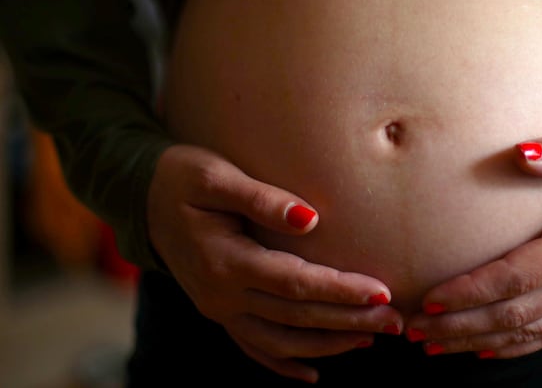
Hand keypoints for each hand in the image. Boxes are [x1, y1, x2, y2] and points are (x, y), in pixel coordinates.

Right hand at [147, 144, 402, 383]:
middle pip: (296, 316)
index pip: (295, 283)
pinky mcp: (218, 311)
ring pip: (281, 340)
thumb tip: (310, 218)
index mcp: (225, 261)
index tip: (381, 292)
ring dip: (327, 343)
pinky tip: (311, 373)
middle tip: (395, 322)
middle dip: (349, 321)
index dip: (340, 290)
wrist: (142, 199)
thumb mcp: (215, 177)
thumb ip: (261, 198)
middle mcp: (222, 295)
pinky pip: (254, 347)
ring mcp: (218, 309)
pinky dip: (284, 362)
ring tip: (370, 340)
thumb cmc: (183, 178)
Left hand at [404, 132, 541, 358]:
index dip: (471, 291)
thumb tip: (520, 153)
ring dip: (476, 342)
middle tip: (414, 331)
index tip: (430, 298)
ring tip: (432, 346)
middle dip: (461, 326)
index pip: (518, 276)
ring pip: (528, 333)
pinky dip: (512, 348)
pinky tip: (481, 352)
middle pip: (515, 315)